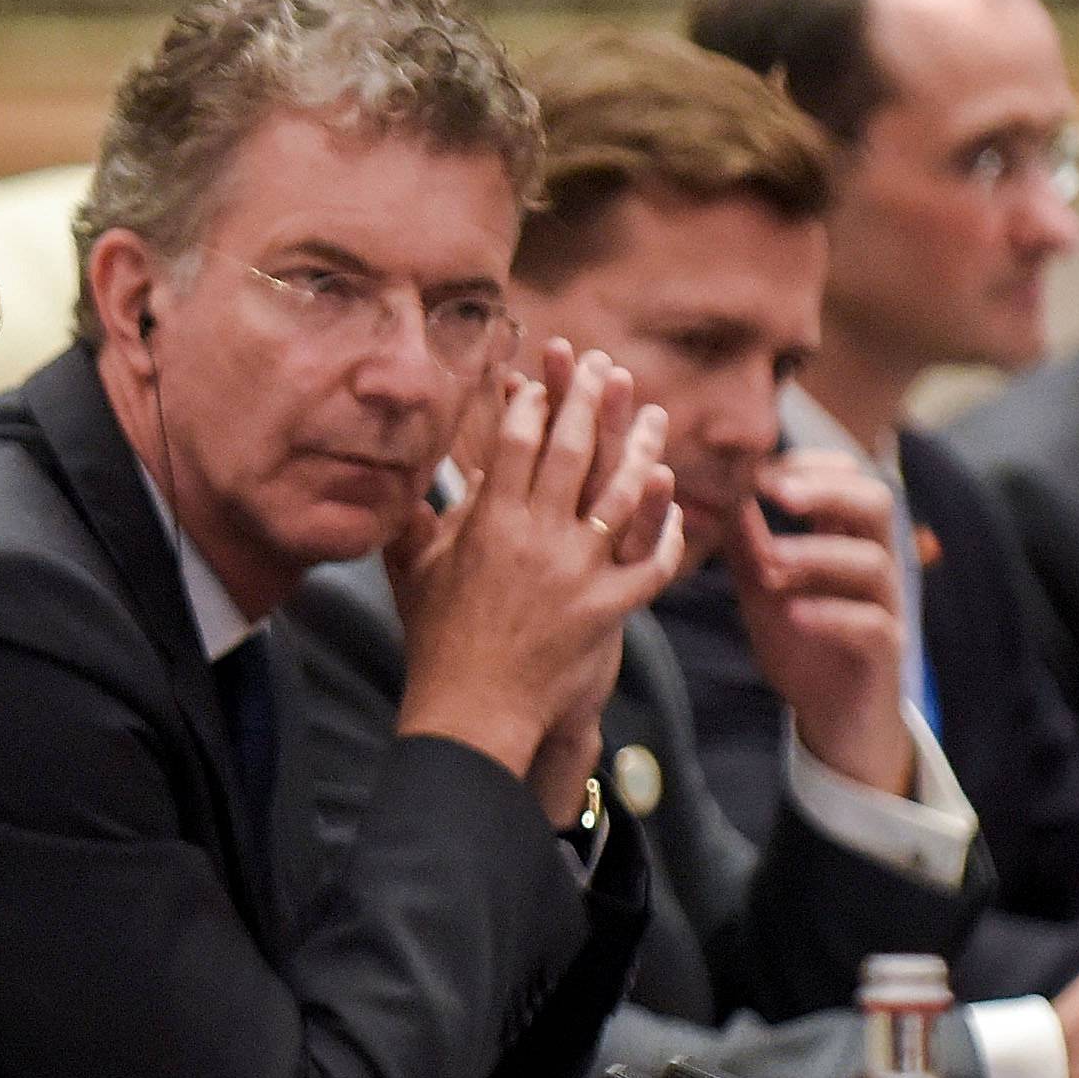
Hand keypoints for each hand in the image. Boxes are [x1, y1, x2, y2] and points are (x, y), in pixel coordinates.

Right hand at [394, 342, 679, 825]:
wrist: (470, 711)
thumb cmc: (435, 644)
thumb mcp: (414, 574)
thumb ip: (415, 523)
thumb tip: (402, 484)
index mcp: (489, 524)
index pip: (517, 444)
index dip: (534, 404)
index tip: (546, 379)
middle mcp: (536, 539)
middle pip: (570, 452)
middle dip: (589, 401)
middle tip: (603, 366)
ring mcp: (575, 573)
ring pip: (619, 496)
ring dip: (641, 450)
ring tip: (655, 417)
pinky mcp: (605, 610)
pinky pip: (648, 565)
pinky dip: (665, 536)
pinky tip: (676, 510)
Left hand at [727, 449, 912, 796]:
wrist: (834, 719)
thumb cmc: (803, 644)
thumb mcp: (764, 591)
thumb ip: (748, 547)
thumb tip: (724, 496)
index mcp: (847, 541)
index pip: (849, 480)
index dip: (810, 467)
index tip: (761, 471)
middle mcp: (875, 565)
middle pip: (877, 503)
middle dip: (828, 490)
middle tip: (777, 491)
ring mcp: (886, 608)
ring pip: (874, 562)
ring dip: (817, 555)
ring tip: (769, 564)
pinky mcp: (886, 654)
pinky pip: (874, 625)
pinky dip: (833, 615)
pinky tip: (794, 614)